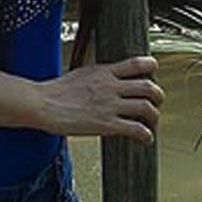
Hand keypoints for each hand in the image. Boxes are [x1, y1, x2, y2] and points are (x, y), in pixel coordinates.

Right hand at [37, 55, 163, 141]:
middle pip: (148, 86)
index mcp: (104, 71)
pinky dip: (146, 135)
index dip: (151, 66)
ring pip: (146, 107)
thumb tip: (110, 78)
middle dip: (158, 95)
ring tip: (153, 121)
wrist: (43, 104)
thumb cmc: (56, 91)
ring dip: (155, 116)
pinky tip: (145, 139)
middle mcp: (111, 86)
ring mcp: (110, 105)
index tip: (154, 72)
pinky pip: (136, 129)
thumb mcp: (82, 73)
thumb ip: (100, 75)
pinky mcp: (106, 124)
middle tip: (157, 102)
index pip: (137, 63)